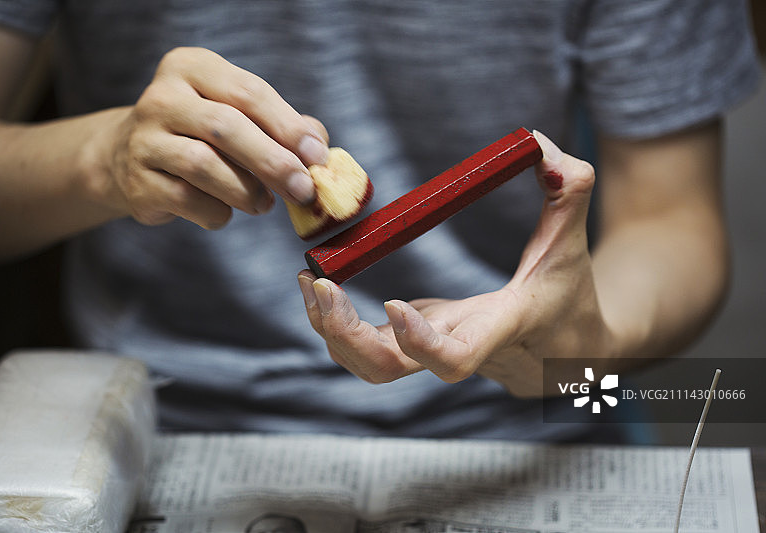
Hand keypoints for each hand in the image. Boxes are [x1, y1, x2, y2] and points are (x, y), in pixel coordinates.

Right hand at [88, 47, 328, 228]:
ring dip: (245, 191)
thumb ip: (282, 127)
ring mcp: (144, 139)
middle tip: (303, 189)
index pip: (248, 92)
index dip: (287, 126)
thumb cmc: (202, 135)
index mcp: (191, 68)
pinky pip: (187, 200)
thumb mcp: (239, 116)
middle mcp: (162, 97)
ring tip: (263, 204)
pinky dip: (217, 212)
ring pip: (203, 165)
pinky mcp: (137, 181)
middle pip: (225, 127)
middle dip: (272, 161)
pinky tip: (226, 212)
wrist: (129, 159)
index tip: (317, 155)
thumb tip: (319, 149)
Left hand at [297, 131, 617, 396]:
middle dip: (345, 335)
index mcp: (496, 330)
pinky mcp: (414, 345)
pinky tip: (320, 288)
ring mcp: (430, 352)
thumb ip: (570, 189)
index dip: (421, 343)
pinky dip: (336, 326)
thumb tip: (536, 143)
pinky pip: (366, 348)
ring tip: (309, 282)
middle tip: (319, 285)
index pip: (455, 357)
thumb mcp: (575, 240)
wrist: (563, 351)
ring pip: (368, 366)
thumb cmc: (568, 296)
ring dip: (330, 331)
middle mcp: (456, 347)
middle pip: (388, 368)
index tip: (393, 305)